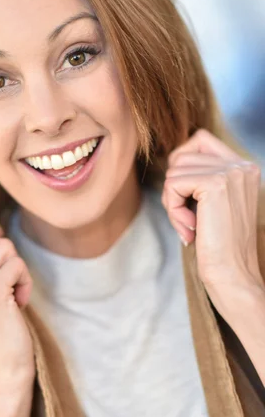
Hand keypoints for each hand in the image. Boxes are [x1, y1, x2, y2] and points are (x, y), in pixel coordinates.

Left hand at [161, 128, 263, 322]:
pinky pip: (172, 184)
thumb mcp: (212, 203)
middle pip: (181, 156)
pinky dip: (172, 208)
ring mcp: (231, 172)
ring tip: (190, 225)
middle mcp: (242, 164)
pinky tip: (189, 229)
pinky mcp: (216, 184)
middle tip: (187, 219)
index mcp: (245, 167)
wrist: (232, 276)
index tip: (188, 199)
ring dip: (172, 201)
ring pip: (174, 170)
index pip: (199, 140)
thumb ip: (201, 176)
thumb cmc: (217, 245)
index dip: (181, 166)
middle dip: (174, 189)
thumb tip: (173, 156)